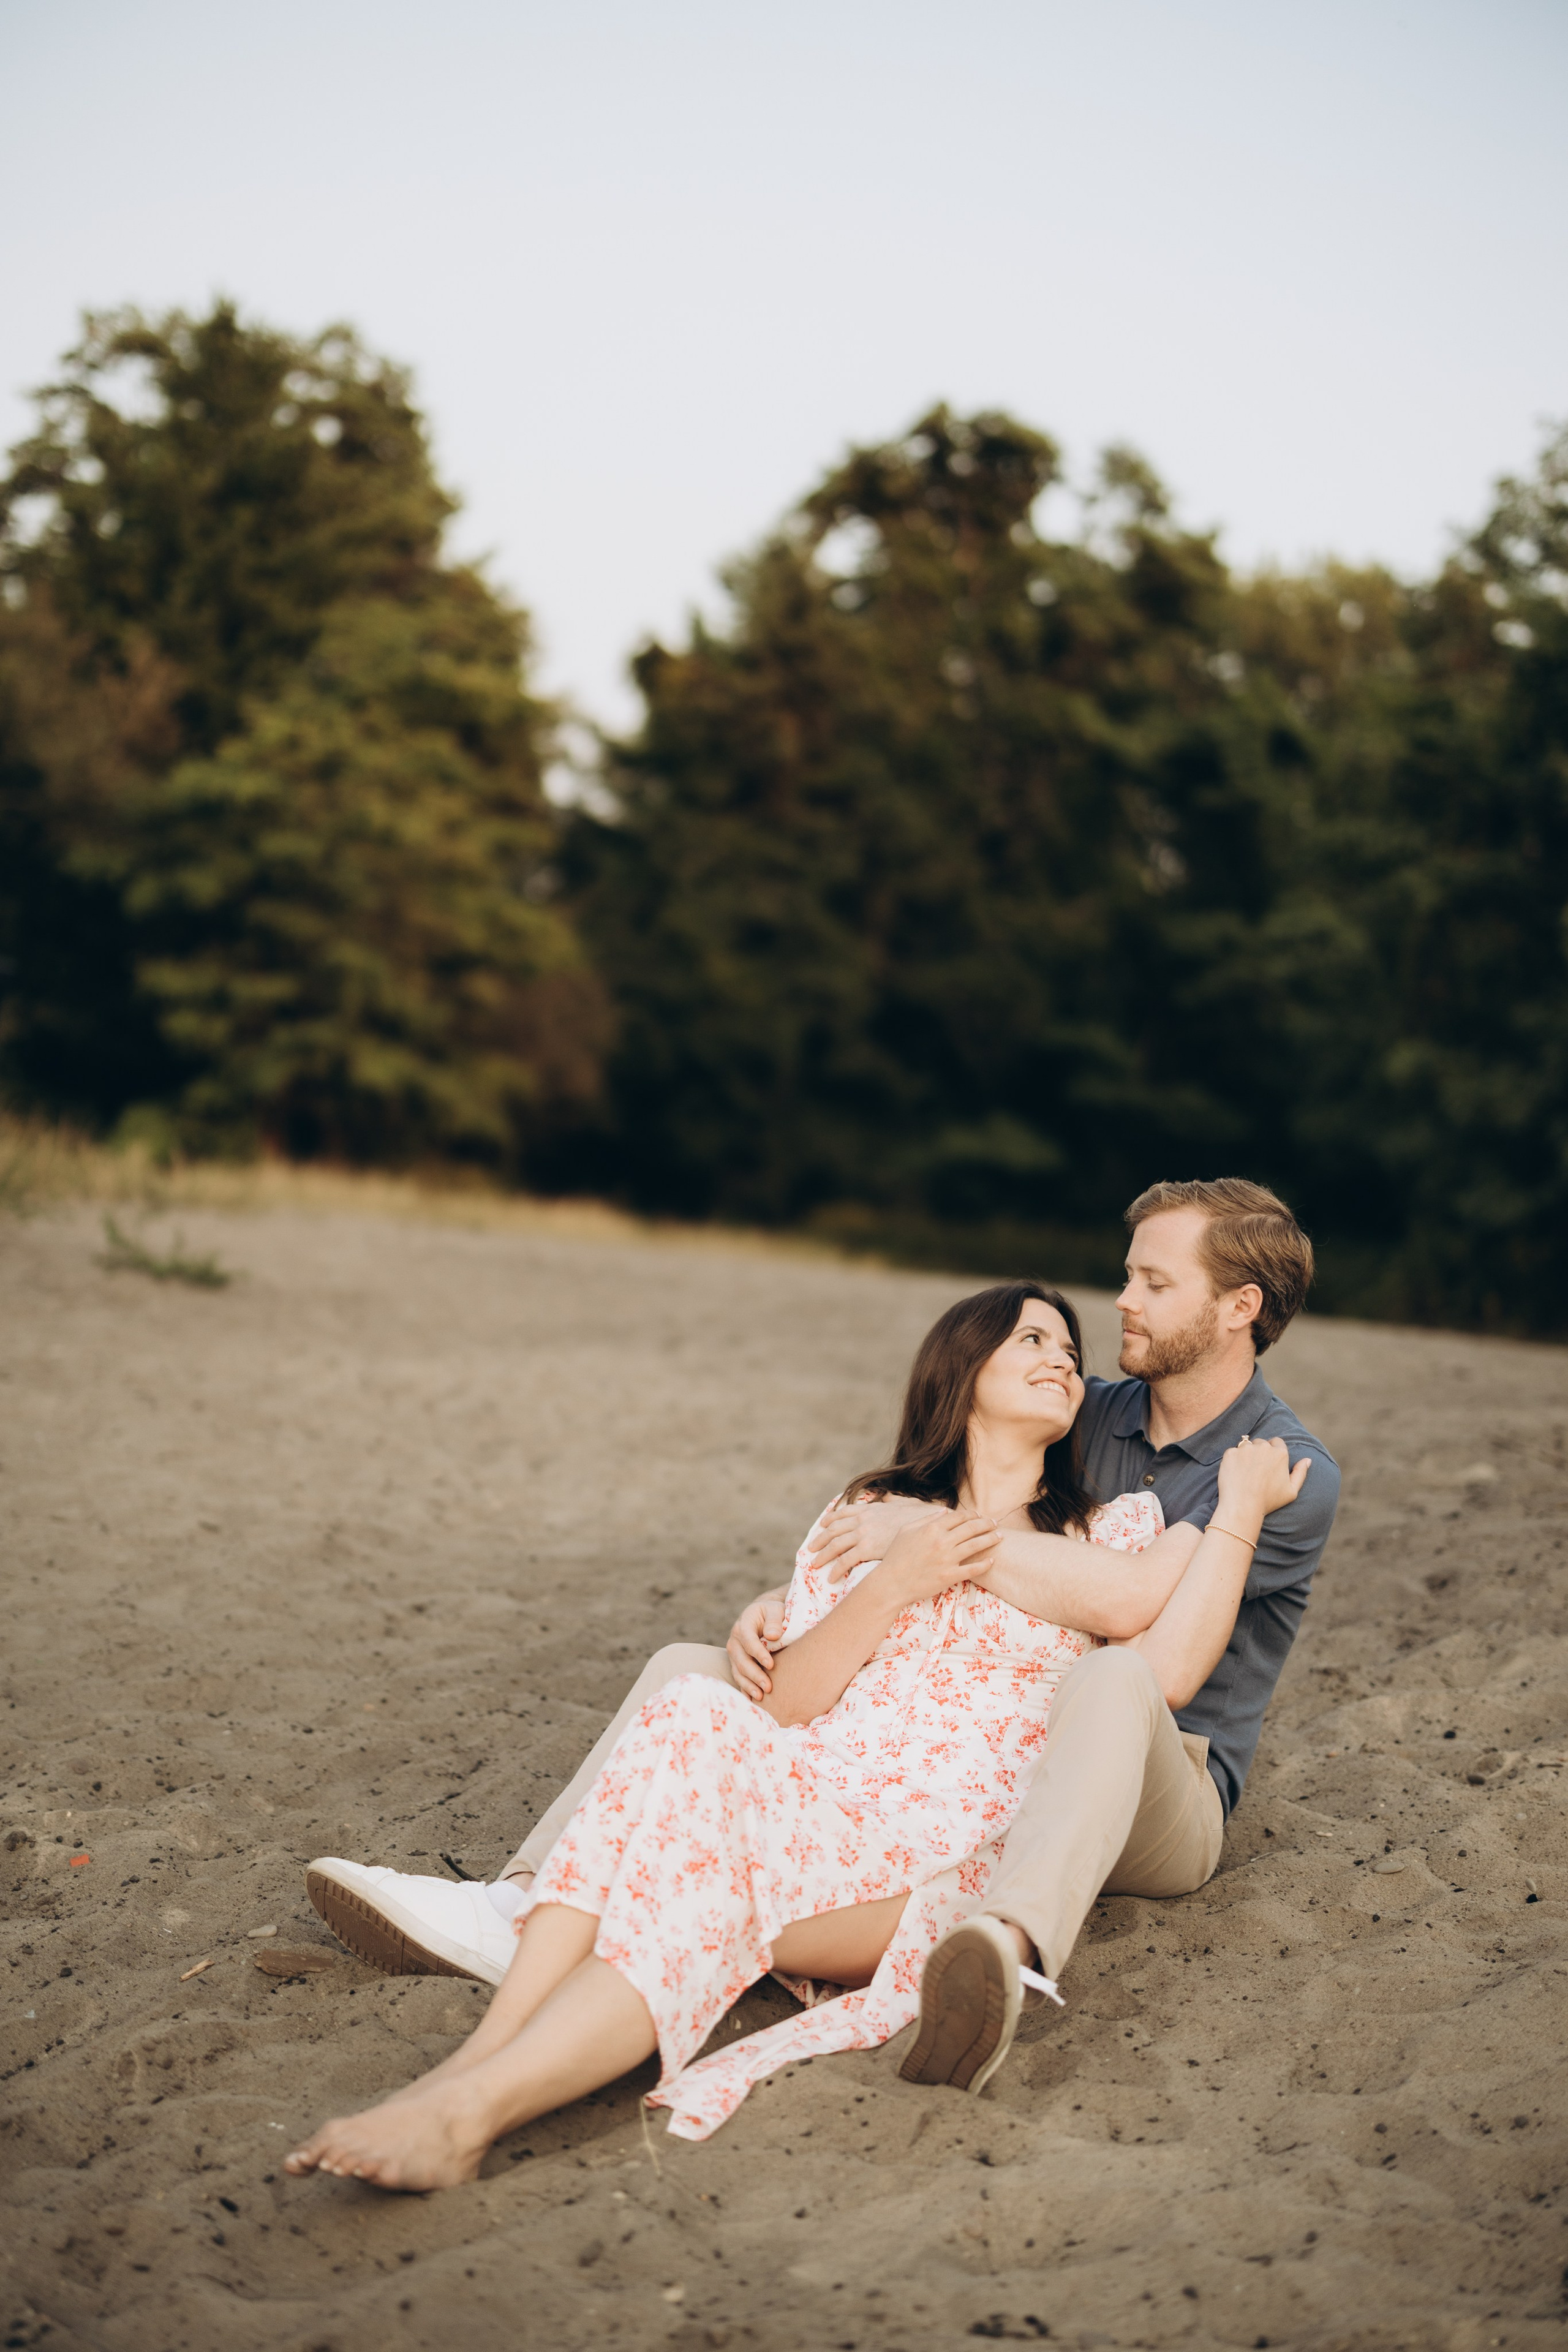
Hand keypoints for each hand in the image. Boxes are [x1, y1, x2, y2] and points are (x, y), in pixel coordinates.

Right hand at [727, 1586, 788, 1700]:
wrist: (763, 1615)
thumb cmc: (772, 1613)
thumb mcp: (774, 1610)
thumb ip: (774, 1620)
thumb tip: (772, 1636)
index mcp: (743, 1625)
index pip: (749, 1641)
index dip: (759, 1654)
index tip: (771, 1665)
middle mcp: (734, 1640)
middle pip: (742, 1660)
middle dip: (755, 1675)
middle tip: (768, 1687)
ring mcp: (734, 1653)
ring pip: (738, 1672)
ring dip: (749, 1685)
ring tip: (761, 1696)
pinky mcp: (736, 1663)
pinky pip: (738, 1677)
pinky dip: (745, 1689)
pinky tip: (752, 1700)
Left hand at [810, 1493, 943, 1583]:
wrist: (927, 1527)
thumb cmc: (921, 1516)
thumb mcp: (906, 1503)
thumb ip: (894, 1500)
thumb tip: (889, 1497)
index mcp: (869, 1509)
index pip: (843, 1512)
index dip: (830, 1519)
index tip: (822, 1525)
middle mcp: (862, 1520)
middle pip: (832, 1530)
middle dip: (819, 1540)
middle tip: (811, 1549)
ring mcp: (863, 1534)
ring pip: (834, 1546)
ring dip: (822, 1556)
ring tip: (815, 1564)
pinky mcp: (867, 1549)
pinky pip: (845, 1561)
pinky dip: (835, 1570)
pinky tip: (831, 1577)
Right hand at [880, 1510, 1000, 1604]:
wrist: (891, 1583)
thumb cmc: (896, 1556)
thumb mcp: (906, 1531)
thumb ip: (926, 1519)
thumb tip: (945, 1511)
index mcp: (931, 1528)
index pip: (959, 1517)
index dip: (972, 1514)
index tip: (979, 1515)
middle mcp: (941, 1542)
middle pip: (971, 1528)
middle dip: (986, 1524)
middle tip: (995, 1523)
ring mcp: (947, 1560)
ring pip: (975, 1545)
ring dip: (990, 1539)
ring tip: (1000, 1537)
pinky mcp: (949, 1576)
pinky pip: (972, 1569)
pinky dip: (984, 1564)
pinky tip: (992, 1560)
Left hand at [1214, 1434, 1309, 1525]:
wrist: (1243, 1506)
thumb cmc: (1268, 1501)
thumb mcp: (1292, 1491)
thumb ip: (1300, 1473)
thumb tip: (1307, 1460)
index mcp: (1280, 1453)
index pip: (1277, 1442)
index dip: (1273, 1452)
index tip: (1269, 1464)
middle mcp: (1263, 1447)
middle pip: (1261, 1443)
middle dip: (1260, 1453)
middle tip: (1256, 1471)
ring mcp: (1245, 1449)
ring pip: (1246, 1446)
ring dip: (1246, 1455)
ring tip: (1245, 1473)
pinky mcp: (1230, 1453)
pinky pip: (1233, 1452)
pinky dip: (1233, 1461)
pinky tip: (1235, 1474)